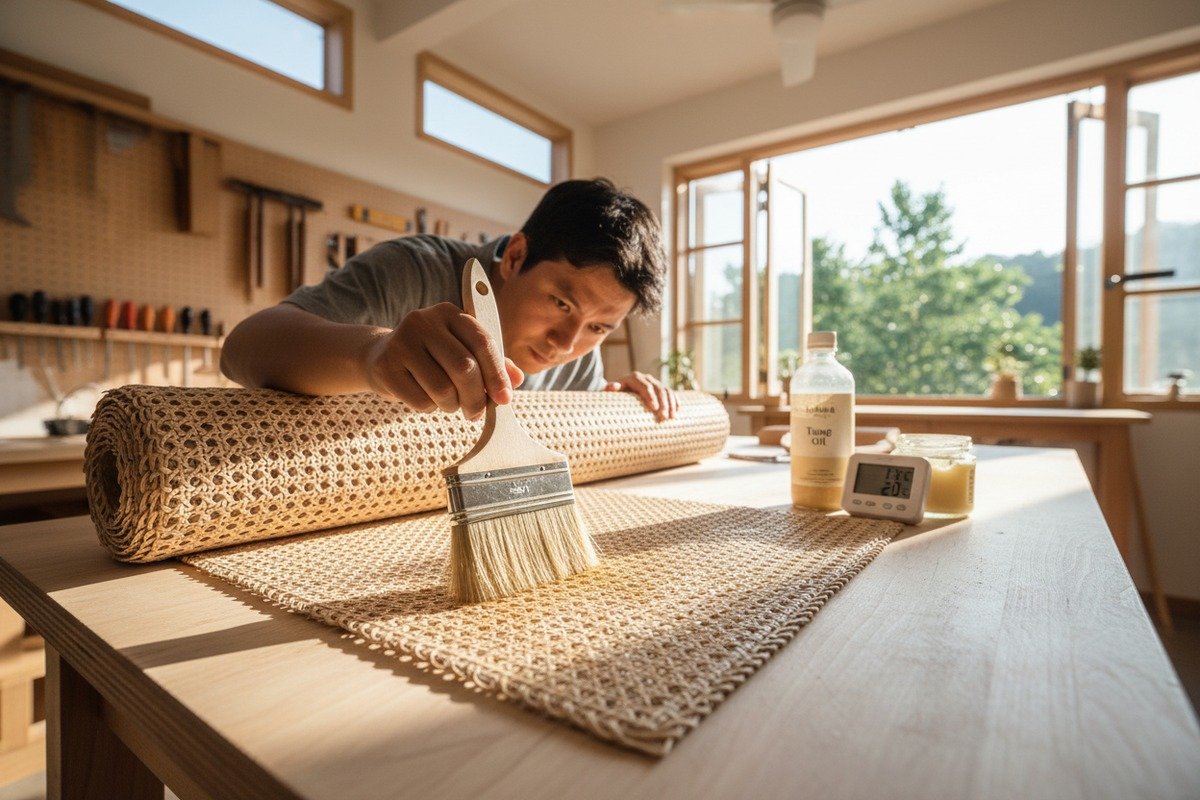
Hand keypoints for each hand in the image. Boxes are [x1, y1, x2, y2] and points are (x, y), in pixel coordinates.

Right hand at [362, 303, 523, 418]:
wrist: (380, 355)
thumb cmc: (431, 356)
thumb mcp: (462, 350)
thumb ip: (492, 362)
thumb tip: (516, 379)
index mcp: (450, 313)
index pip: (482, 342)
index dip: (497, 374)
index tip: (505, 398)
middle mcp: (424, 321)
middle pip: (464, 368)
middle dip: (476, 398)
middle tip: (477, 413)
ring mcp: (402, 342)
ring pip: (443, 389)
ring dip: (453, 405)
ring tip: (449, 403)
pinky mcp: (386, 366)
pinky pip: (421, 401)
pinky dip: (431, 408)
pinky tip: (426, 398)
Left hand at [604, 371, 677, 420]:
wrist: (619, 393)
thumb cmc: (613, 395)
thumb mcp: (609, 392)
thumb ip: (610, 389)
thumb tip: (612, 386)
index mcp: (634, 378)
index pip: (645, 387)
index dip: (651, 397)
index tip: (654, 409)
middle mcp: (646, 378)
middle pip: (658, 389)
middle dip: (663, 403)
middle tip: (664, 417)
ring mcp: (654, 383)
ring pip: (666, 391)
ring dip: (671, 404)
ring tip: (672, 417)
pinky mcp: (660, 389)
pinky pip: (671, 393)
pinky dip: (675, 402)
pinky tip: (677, 411)